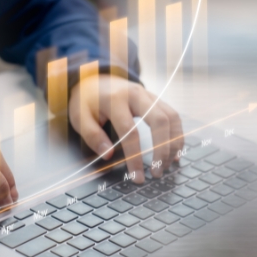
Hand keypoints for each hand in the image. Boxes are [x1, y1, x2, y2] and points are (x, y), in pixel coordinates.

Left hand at [69, 75, 183, 183]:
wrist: (95, 78)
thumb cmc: (87, 101)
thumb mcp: (79, 117)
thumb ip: (93, 136)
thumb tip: (108, 155)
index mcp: (115, 99)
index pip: (130, 132)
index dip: (135, 157)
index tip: (138, 177)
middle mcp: (136, 94)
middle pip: (159, 121)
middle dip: (162, 150)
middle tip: (157, 172)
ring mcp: (149, 95)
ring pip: (172, 118)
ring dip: (173, 144)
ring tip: (166, 166)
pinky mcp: (157, 99)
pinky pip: (174, 116)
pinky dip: (177, 135)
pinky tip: (174, 152)